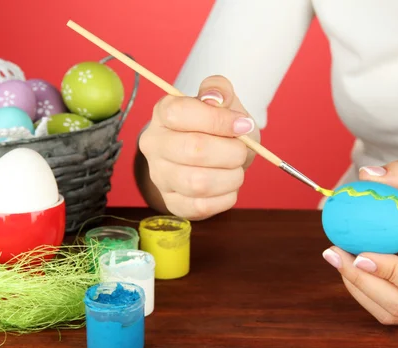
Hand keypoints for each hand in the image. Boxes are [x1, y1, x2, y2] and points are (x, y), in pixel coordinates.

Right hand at [139, 75, 258, 219]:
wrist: (214, 157)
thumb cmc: (218, 127)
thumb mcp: (223, 101)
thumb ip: (219, 90)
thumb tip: (215, 97)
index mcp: (163, 112)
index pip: (181, 113)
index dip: (218, 120)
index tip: (242, 124)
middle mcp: (154, 144)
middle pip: (193, 150)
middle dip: (230, 151)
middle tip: (242, 151)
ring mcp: (159, 176)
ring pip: (198, 182)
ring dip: (231, 176)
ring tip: (236, 169)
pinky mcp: (172, 202)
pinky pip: (201, 207)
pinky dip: (225, 197)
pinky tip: (228, 186)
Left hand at [321, 160, 397, 324]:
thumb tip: (366, 175)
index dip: (390, 273)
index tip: (359, 252)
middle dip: (362, 281)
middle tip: (332, 252)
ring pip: (393, 314)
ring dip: (358, 287)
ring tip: (336, 257)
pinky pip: (390, 312)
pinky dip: (364, 292)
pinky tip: (350, 267)